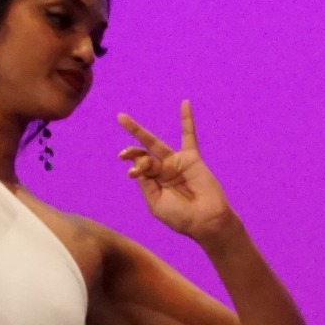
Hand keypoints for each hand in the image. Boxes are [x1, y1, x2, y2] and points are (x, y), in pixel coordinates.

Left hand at [118, 102, 232, 239]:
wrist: (206, 221)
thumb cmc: (181, 217)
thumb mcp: (156, 204)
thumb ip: (146, 184)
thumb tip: (136, 164)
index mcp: (153, 183)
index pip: (139, 168)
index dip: (135, 166)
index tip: (134, 172)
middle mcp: (162, 171)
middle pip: (142, 154)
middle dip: (129, 149)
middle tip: (119, 140)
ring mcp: (176, 163)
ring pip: (156, 144)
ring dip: (139, 132)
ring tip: (122, 119)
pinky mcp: (192, 158)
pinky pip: (189, 136)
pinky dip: (188, 120)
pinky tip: (185, 104)